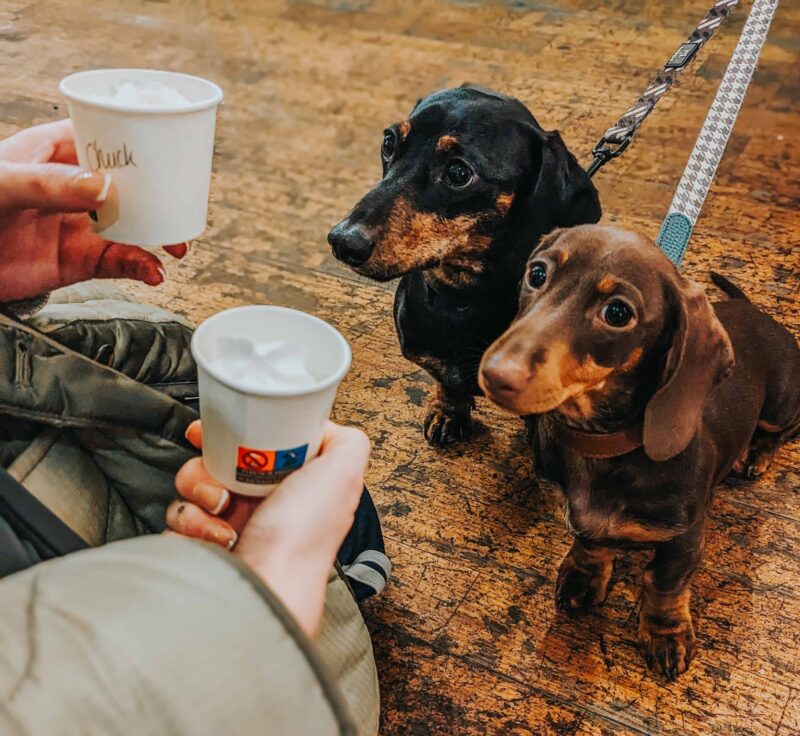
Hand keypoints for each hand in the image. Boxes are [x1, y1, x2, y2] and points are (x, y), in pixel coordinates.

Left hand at [0, 119, 187, 301]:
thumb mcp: (1, 186)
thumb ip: (48, 184)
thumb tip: (104, 188)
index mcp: (51, 152)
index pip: (101, 137)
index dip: (134, 141)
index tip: (165, 151)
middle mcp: (72, 187)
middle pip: (128, 183)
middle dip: (161, 195)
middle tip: (183, 207)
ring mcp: (80, 224)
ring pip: (133, 224)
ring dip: (160, 234)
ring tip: (177, 247)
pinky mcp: (82, 260)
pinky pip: (122, 262)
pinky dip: (142, 267)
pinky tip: (153, 272)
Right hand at [167, 420, 370, 636]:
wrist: (272, 587)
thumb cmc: (305, 536)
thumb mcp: (344, 473)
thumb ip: (346, 442)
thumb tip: (320, 426)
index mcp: (285, 482)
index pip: (246, 445)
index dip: (223, 435)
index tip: (205, 431)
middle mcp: (256, 504)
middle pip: (210, 464)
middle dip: (203, 470)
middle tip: (220, 489)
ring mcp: (226, 528)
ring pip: (188, 493)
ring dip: (196, 499)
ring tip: (221, 517)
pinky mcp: (202, 552)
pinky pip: (175, 526)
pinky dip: (188, 530)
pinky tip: (214, 540)